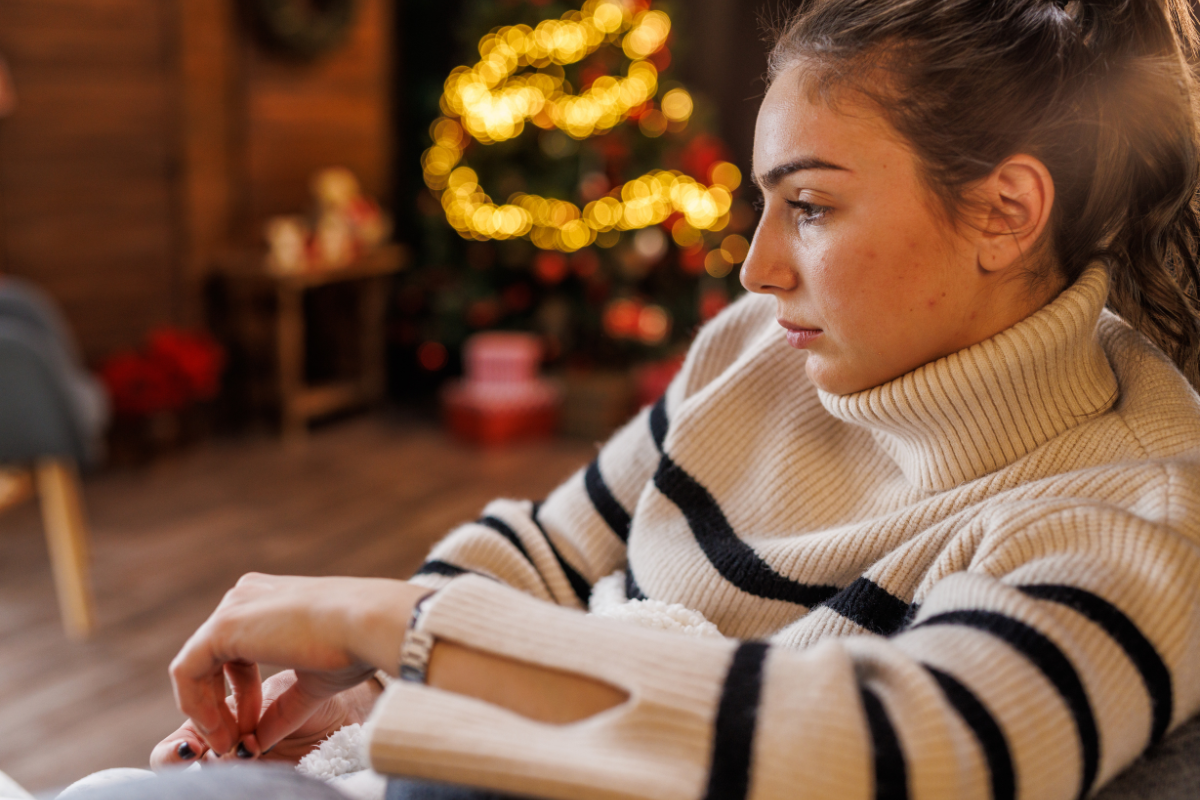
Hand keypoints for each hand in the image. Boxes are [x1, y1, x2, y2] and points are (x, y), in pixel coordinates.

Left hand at [167, 572, 430, 757]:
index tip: (255, 727)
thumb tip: (258, 742)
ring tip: (229, 742)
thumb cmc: (354, 645)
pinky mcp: (222, 626)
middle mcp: (247, 596)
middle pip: (214, 659)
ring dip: (207, 710)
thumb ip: (281, 709)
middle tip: (237, 741)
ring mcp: (233, 607)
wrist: (368, 624)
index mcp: (269, 600)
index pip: (238, 651)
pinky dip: (197, 705)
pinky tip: (219, 729)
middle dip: (223, 705)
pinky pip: (188, 670)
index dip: (243, 694)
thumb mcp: (313, 682)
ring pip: (196, 666)